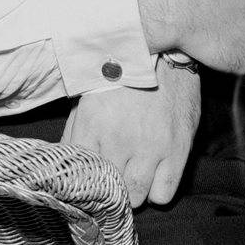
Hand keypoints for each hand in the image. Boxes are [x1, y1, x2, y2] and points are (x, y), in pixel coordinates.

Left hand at [61, 62, 200, 207]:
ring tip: (132, 173)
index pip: (80, 174)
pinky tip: (153, 172)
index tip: (89, 179)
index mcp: (93, 122)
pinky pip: (163, 193)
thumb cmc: (121, 72)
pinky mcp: (177, 148)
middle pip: (109, 189)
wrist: (162, 47)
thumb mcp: (89, 94)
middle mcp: (120, 139)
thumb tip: (66, 161)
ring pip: (135, 197)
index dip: (85, 180)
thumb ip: (76, 131)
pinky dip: (157, 189)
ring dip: (132, 190)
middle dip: (109, 186)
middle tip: (113, 175)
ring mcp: (150, 147)